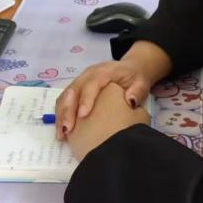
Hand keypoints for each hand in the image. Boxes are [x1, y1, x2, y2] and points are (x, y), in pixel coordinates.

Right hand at [55, 40, 170, 139]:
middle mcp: (88, 74)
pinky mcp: (77, 88)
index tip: (83, 116)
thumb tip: (130, 101)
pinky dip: (61, 115)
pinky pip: (65, 100)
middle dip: (68, 110)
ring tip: (61, 134)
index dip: (85, 99)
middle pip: (73, 90)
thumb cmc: (135, 78)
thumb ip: (137, 91)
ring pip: (65, 96)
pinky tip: (62, 131)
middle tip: (67, 130)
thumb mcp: (141, 83)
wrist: (130, 69)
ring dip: (61, 114)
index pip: (91, 83)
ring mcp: (81, 81)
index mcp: (104, 72)